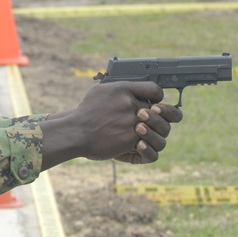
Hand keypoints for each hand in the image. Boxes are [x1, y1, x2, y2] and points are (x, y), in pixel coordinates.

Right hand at [39, 81, 181, 169]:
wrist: (75, 132)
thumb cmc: (86, 112)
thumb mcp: (100, 91)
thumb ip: (118, 89)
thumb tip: (131, 88)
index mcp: (124, 89)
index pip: (155, 89)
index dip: (158, 98)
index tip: (154, 104)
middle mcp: (130, 103)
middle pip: (162, 110)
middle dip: (161, 117)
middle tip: (153, 122)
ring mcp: (132, 122)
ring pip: (161, 128)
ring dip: (156, 133)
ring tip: (146, 135)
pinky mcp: (131, 139)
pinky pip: (151, 145)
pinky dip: (148, 148)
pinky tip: (139, 146)